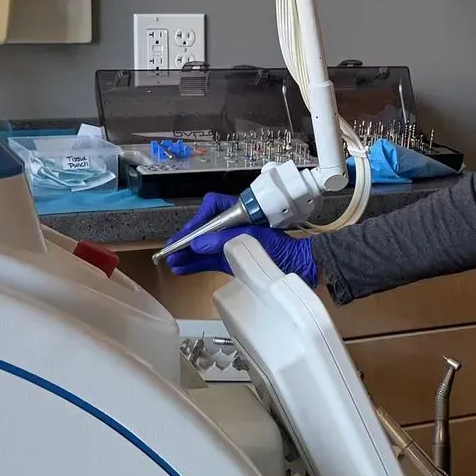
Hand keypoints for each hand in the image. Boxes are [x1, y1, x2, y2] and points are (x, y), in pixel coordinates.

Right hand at [164, 192, 319, 283]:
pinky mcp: (235, 259)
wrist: (305, 267)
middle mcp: (236, 226)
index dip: (198, 220)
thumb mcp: (255, 241)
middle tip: (171, 251)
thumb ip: (226, 241)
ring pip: (205, 246)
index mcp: (243, 213)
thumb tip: (199, 243)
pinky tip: (183, 267)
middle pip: (205, 229)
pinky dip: (197, 263)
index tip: (188, 235)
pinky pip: (212, 259)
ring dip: (188, 254)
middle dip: (187, 240)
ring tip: (173, 262)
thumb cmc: (286, 249)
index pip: (213, 208)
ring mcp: (234, 243)